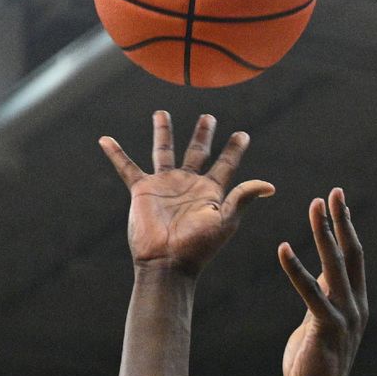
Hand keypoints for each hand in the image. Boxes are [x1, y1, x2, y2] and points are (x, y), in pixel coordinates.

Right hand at [100, 111, 274, 275]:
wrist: (167, 262)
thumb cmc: (199, 245)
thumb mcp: (225, 220)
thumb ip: (242, 197)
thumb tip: (270, 186)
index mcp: (210, 191)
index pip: (226, 164)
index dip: (235, 149)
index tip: (242, 134)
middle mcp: (188, 184)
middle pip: (197, 152)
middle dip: (203, 135)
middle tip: (209, 118)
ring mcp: (165, 186)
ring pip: (163, 151)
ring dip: (162, 132)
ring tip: (161, 113)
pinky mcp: (143, 191)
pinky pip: (127, 168)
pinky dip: (116, 154)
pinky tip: (106, 140)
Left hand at [279, 188, 367, 375]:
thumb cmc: (317, 358)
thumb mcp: (325, 319)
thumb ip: (327, 295)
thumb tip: (325, 271)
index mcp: (356, 300)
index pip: (354, 255)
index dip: (347, 227)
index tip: (340, 201)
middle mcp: (355, 303)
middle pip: (350, 253)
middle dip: (341, 221)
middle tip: (333, 192)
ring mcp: (344, 315)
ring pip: (335, 265)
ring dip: (325, 234)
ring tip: (316, 207)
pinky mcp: (326, 327)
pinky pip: (311, 292)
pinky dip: (297, 268)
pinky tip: (284, 248)